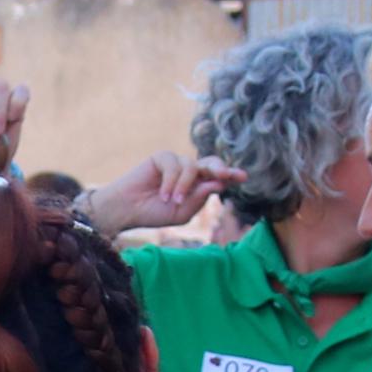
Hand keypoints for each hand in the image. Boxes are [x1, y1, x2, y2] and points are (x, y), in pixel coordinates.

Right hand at [81, 150, 244, 237]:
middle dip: (220, 169)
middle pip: (211, 163)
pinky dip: (171, 182)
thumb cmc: (153, 213)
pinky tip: (162, 195)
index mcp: (196, 186)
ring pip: (192, 167)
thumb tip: (218, 184)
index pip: (217, 177)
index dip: (230, 175)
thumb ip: (199, 198)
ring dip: (184, 186)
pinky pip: (175, 165)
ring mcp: (176, 163)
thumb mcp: (182, 212)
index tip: (243, 177)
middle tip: (224, 176)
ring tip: (172, 201)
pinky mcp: (162, 158)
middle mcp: (189, 172)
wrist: (127, 210)